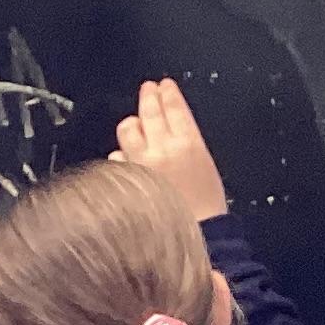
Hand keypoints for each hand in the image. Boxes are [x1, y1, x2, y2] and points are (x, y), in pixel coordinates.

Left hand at [116, 78, 231, 223]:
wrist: (197, 238)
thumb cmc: (205, 209)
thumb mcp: (206, 168)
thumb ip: (186, 145)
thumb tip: (167, 131)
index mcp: (189, 144)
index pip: (175, 108)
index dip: (168, 93)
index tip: (164, 86)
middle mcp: (163, 148)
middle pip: (151, 112)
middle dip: (149, 97)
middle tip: (149, 90)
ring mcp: (141, 162)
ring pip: (129, 129)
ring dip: (133, 122)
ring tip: (135, 122)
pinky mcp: (127, 178)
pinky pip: (118, 157)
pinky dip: (123, 154)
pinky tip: (127, 155)